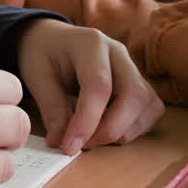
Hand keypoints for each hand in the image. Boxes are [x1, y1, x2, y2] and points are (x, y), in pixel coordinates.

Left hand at [16, 19, 164, 154]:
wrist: (54, 40)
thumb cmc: (44, 54)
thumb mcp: (37, 76)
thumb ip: (51, 108)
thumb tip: (60, 142)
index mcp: (90, 44)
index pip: (99, 86)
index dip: (87, 121)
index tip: (70, 147)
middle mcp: (118, 53)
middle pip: (134, 94)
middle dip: (111, 129)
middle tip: (83, 145)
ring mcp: (133, 67)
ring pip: (148, 104)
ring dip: (124, 131)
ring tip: (92, 138)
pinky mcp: (140, 83)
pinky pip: (151, 110)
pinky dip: (133, 128)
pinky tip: (107, 130)